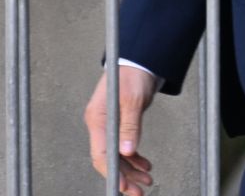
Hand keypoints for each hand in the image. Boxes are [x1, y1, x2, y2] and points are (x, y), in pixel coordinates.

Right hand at [83, 65, 157, 194]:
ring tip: (146, 181)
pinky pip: (123, 148)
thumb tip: (127, 151)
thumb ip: (130, 126)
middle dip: (124, 177)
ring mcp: (108, 125)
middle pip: (108, 159)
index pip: (100, 154)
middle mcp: (100, 124)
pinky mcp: (118, 124)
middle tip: (139, 191)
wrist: (138, 62)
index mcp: (97, 118)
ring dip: (131, 170)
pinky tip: (144, 165)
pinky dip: (133, 159)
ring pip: (117, 156)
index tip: (124, 186)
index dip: (112, 173)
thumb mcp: (133, 100)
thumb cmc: (132, 75)